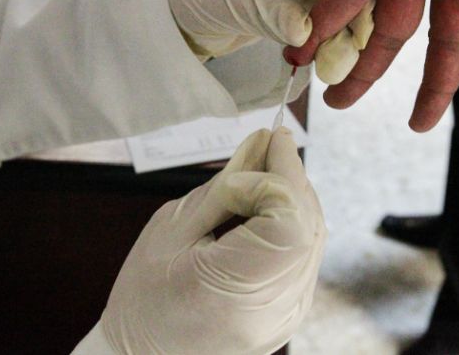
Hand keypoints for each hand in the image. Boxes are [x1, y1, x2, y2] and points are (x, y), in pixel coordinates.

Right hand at [100, 127, 325, 354]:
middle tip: (268, 145)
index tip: (263, 147)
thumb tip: (262, 143)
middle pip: (310, 223)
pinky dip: (293, 220)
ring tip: (261, 172)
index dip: (281, 177)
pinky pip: (307, 252)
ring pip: (315, 234)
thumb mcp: (171, 230)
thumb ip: (224, 186)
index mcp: (232, 292)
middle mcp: (273, 310)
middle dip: (292, 177)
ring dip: (294, 195)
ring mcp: (289, 315)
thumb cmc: (143, 300)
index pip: (290, 222)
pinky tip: (266, 206)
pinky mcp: (292, 311)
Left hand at [168, 0, 374, 83]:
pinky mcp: (297, 3)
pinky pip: (323, 23)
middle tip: (351, 58)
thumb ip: (268, 13)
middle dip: (351, 21)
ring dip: (339, 38)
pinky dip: (325, 44)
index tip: (363, 29)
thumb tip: (306, 33)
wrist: (172, 6)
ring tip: (337, 69)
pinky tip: (326, 64)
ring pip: (337, 8)